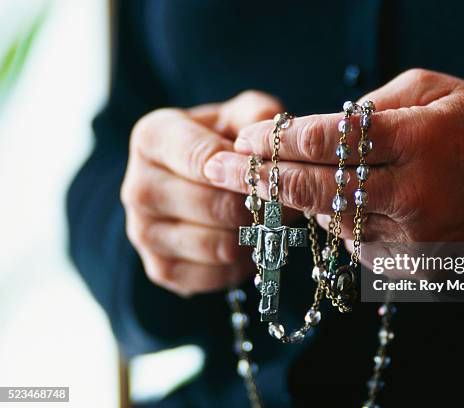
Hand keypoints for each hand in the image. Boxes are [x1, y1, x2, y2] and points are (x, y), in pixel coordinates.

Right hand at [121, 91, 284, 295]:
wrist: (201, 181)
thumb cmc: (225, 141)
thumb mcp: (241, 115)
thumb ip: (258, 114)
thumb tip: (269, 136)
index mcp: (153, 137)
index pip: (202, 158)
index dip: (244, 169)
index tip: (271, 172)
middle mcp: (138, 187)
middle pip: (213, 206)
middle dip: (257, 206)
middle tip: (288, 202)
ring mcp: (142, 232)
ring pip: (217, 245)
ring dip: (256, 236)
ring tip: (277, 221)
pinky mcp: (159, 268)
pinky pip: (214, 276)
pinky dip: (243, 264)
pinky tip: (254, 244)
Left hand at [206, 69, 463, 242]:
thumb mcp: (436, 90)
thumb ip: (373, 107)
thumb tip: (320, 128)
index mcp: (421, 140)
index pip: (329, 142)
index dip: (278, 139)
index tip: (245, 136)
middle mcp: (414, 196)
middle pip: (317, 189)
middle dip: (262, 178)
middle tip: (224, 167)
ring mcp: (414, 239)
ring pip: (330, 222)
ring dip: (296, 203)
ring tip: (269, 183)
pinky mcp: (413, 267)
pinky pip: (354, 246)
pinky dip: (334, 224)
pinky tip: (329, 206)